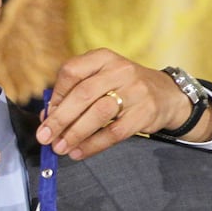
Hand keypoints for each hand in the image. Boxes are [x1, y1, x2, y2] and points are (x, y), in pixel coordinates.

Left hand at [36, 48, 211, 158]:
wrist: (167, 94)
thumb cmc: (123, 88)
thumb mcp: (101, 79)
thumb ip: (74, 94)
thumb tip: (47, 117)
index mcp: (103, 58)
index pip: (71, 71)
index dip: (55, 95)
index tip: (46, 115)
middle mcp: (119, 70)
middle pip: (83, 94)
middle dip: (60, 119)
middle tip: (44, 137)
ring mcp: (135, 91)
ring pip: (98, 114)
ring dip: (75, 134)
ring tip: (60, 147)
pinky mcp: (145, 113)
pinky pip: (114, 132)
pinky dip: (93, 145)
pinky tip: (79, 152)